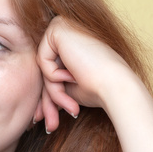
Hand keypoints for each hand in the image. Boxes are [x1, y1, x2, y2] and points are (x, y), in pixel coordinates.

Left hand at [36, 17, 137, 131]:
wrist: (116, 87)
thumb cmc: (98, 89)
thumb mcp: (68, 89)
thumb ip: (51, 87)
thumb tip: (35, 108)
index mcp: (71, 42)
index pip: (49, 71)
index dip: (49, 96)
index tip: (45, 120)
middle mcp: (66, 30)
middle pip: (44, 69)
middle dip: (48, 100)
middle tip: (51, 125)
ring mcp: (62, 26)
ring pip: (42, 67)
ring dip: (53, 92)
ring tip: (70, 107)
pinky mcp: (58, 28)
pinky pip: (42, 59)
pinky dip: (53, 75)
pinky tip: (72, 76)